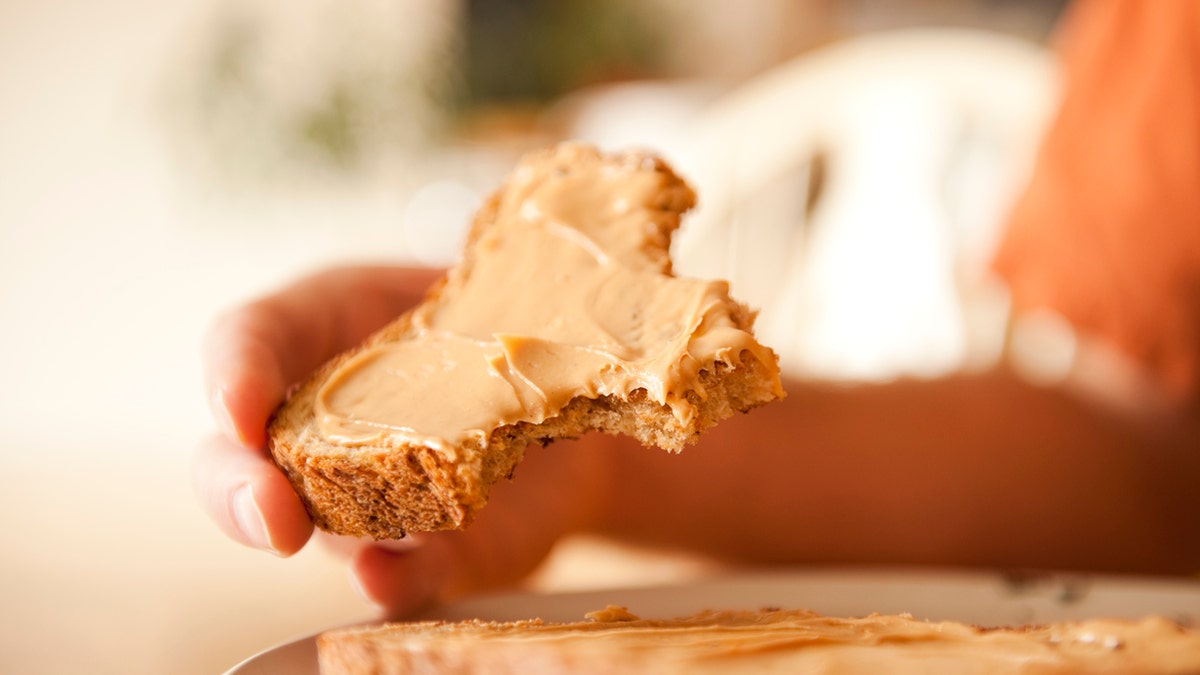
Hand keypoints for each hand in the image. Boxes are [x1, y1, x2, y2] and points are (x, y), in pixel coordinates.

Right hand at [193, 265, 610, 615]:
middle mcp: (325, 422)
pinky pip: (399, 571)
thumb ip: (472, 292)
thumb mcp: (483, 287)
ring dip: (318, 536)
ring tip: (323, 543)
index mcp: (326, 327)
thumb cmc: (499, 320)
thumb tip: (487, 273)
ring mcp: (366, 494)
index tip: (238, 409)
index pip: (249, 343)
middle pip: (241, 460)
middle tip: (268, 514)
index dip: (233, 374)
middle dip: (240, 490)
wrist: (572, 395)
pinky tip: (383, 578)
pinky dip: (391, 578)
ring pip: (313, 524)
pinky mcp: (427, 546)